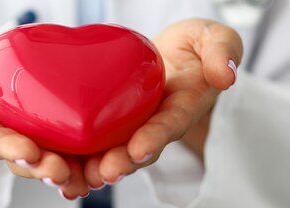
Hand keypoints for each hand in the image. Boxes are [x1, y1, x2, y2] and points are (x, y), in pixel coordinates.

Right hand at [0, 30, 88, 196]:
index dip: (10, 148)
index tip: (27, 151)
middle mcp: (8, 135)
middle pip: (27, 158)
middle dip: (43, 168)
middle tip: (61, 171)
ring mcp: (32, 134)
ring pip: (51, 159)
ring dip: (69, 171)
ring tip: (88, 178)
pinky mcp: (54, 127)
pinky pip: (71, 146)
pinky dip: (86, 157)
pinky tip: (104, 163)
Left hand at [82, 19, 242, 186]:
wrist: (176, 55)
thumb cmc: (195, 46)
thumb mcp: (213, 38)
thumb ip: (221, 51)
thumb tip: (226, 74)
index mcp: (184, 105)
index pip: (171, 123)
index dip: (156, 137)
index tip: (140, 148)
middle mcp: (159, 124)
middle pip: (141, 148)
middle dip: (124, 162)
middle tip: (107, 172)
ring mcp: (136, 127)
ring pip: (118, 152)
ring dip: (100, 167)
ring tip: (83, 177)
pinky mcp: (115, 124)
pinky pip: (99, 144)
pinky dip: (83, 159)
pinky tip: (63, 169)